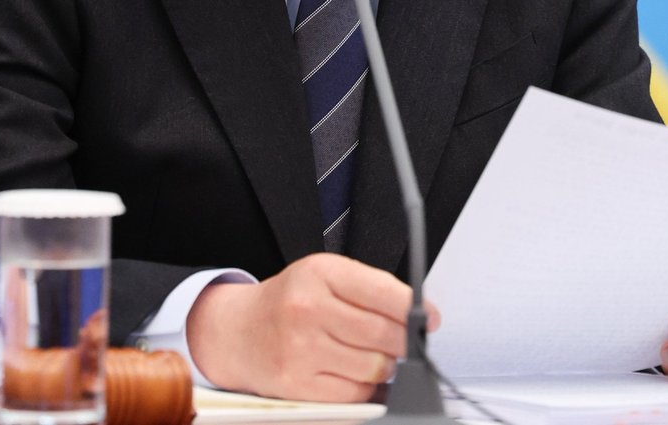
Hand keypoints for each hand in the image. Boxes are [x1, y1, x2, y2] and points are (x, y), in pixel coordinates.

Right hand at [185, 253, 439, 400]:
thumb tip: (419, 313)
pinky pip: (353, 394)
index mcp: (320, 273)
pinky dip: (363, 387)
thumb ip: (369, 288)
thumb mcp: (324, 275)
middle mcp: (308, 308)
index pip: (382, 292)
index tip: (430, 318)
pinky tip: (354, 372)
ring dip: (385, 366)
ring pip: (373, 367)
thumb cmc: (289, 300)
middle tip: (407, 341)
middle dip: (404, 341)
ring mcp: (301, 349)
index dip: (414, 309)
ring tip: (374, 354)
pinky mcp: (297, 384)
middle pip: (382, 333)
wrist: (237, 331)